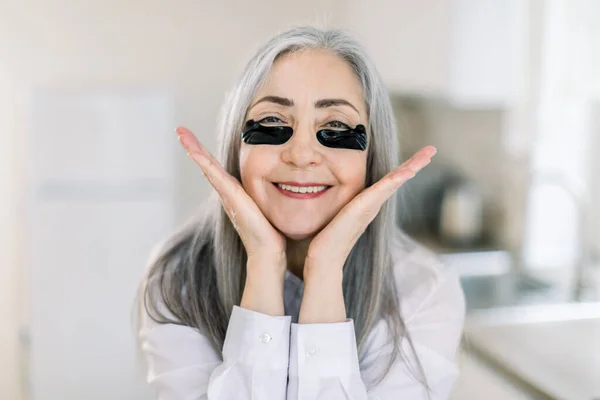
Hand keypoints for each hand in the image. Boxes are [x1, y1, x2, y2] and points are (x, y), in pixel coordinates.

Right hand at [176, 127, 286, 265]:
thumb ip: (281, 194)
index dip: (209, 156)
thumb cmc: (275, 234)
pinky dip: (202, 160)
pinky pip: (214, 174)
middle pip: (209, 166)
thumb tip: (299, 184)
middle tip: (181, 132)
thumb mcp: (276, 206)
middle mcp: (229, 193)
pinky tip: (193, 149)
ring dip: (193, 149)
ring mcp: (227, 194)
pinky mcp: (230, 196)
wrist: (270, 252)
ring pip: (207, 166)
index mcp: (238, 194)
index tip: (196, 141)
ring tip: (181, 133)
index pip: (221, 170)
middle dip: (194, 148)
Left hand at [305, 146, 436, 272]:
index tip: (416, 157)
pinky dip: (397, 178)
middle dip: (415, 164)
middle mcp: (372, 204)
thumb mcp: (334, 216)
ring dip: (412, 166)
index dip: (403, 168)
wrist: (324, 258)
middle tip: (431, 150)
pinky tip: (409, 170)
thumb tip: (328, 199)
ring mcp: (370, 206)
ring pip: (395, 180)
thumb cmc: (326, 241)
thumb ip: (338, 208)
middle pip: (397, 179)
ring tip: (428, 153)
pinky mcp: (363, 207)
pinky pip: (384, 188)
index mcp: (367, 204)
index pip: (388, 181)